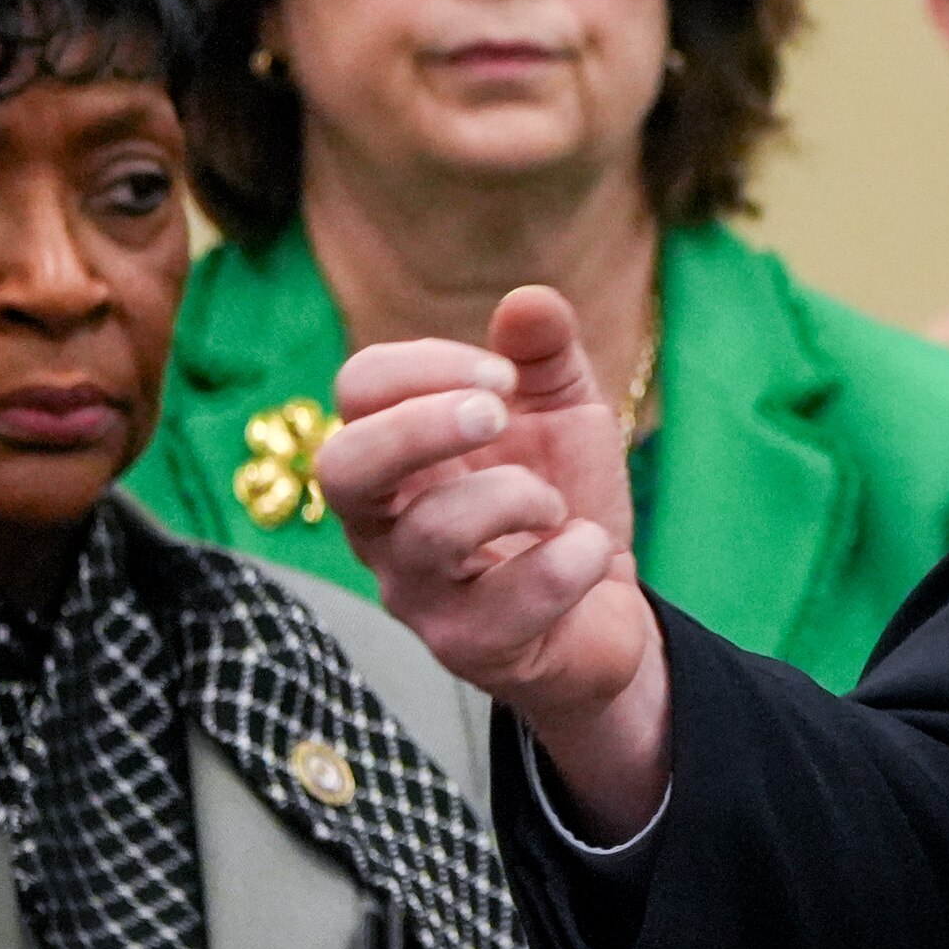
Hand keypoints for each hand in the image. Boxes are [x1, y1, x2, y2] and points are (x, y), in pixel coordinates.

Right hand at [320, 285, 673, 837]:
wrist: (606, 611)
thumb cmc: (560, 505)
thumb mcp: (562, 414)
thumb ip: (544, 356)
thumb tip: (529, 300)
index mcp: (396, 457)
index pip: (358, 391)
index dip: (425, 366)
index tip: (504, 375)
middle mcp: (384, 525)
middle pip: (342, 466)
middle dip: (422, 427)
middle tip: (497, 414)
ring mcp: (418, 593)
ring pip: (431, 532)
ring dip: (515, 495)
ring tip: (556, 503)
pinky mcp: (469, 648)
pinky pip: (508, 601)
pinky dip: (567, 560)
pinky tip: (588, 549)